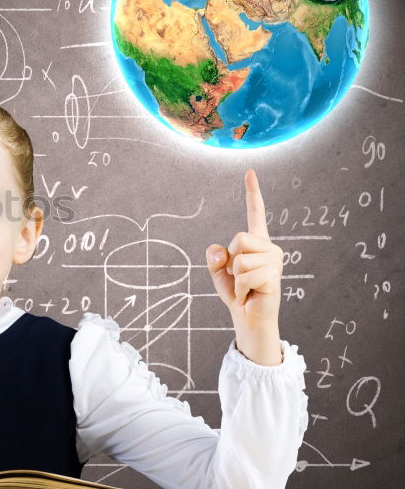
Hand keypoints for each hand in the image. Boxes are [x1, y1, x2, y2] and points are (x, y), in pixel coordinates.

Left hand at [205, 169, 283, 365]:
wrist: (248, 317)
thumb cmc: (236, 292)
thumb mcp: (217, 271)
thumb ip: (213, 257)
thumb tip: (221, 250)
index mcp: (256, 242)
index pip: (256, 212)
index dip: (253, 192)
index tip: (249, 171)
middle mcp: (269, 248)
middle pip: (239, 238)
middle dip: (231, 261)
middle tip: (240, 278)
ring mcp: (274, 261)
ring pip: (240, 260)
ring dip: (235, 279)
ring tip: (246, 288)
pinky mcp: (274, 276)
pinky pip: (245, 276)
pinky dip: (240, 290)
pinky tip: (250, 295)